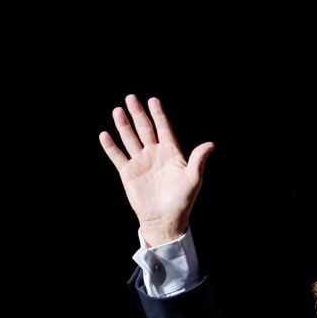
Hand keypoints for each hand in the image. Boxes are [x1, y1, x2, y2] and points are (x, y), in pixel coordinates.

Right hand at [100, 95, 214, 246]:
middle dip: (138, 114)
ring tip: (118, 111)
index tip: (153, 100)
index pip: (164, 129)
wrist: (165, 219)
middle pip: (145, 129)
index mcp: (171, 153)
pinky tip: (105, 135)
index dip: (158, 115)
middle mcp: (155, 154)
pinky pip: (118, 156)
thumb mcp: (193, 180)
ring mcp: (141, 162)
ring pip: (130, 139)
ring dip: (124, 125)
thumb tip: (211, 144)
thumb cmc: (182, 201)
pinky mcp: (128, 173)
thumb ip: (198, 160)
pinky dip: (111, 146)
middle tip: (131, 98)